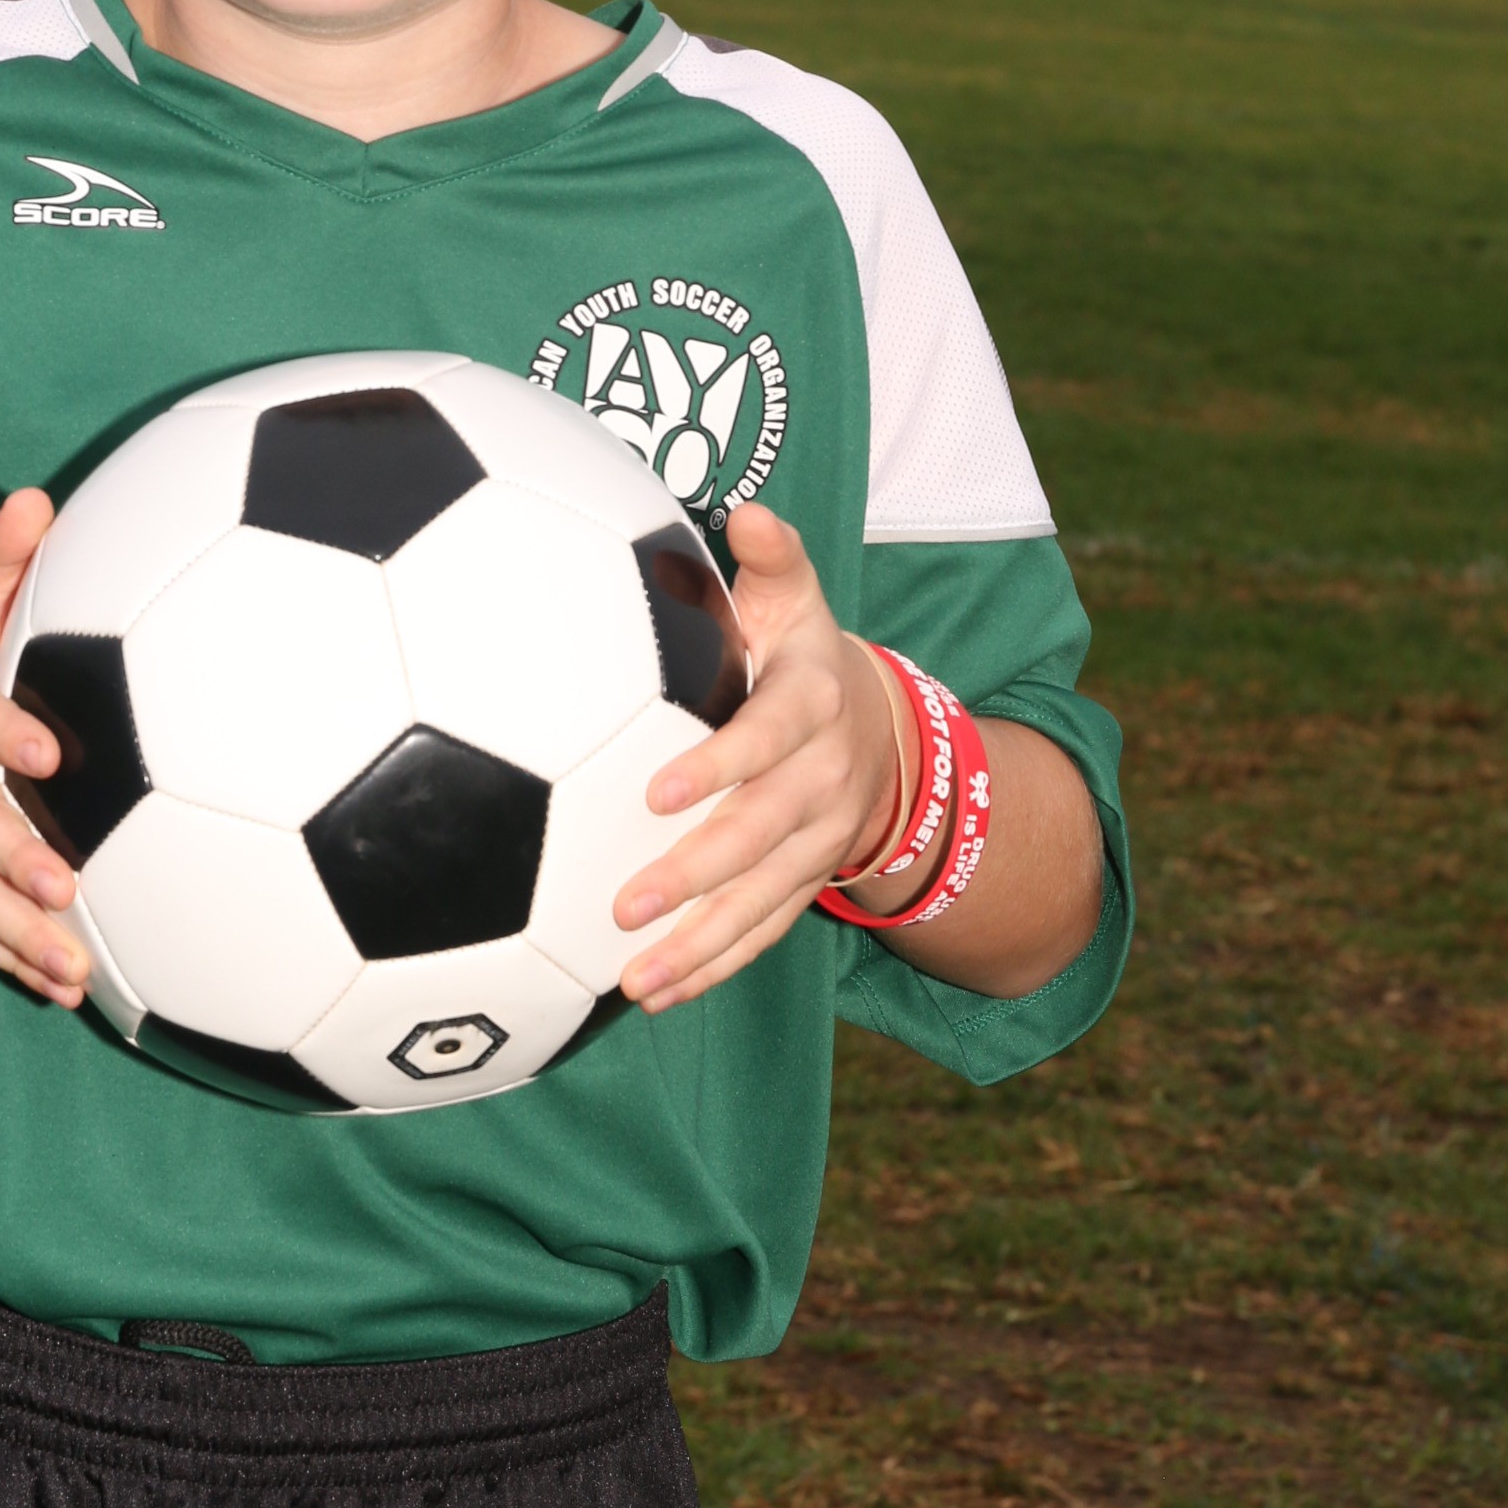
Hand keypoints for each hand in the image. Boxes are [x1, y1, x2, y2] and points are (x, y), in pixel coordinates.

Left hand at [612, 502, 903, 1011]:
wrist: (882, 728)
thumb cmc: (802, 652)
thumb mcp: (798, 598)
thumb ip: (773, 559)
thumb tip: (751, 514)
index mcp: (811, 706)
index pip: (766, 740)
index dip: (718, 766)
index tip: (656, 790)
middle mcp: (822, 781)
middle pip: (761, 835)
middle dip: (697, 874)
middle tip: (626, 902)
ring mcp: (817, 841)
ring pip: (761, 899)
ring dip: (700, 942)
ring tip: (635, 979)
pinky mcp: (805, 880)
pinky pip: (763, 930)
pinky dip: (714, 965)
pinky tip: (658, 994)